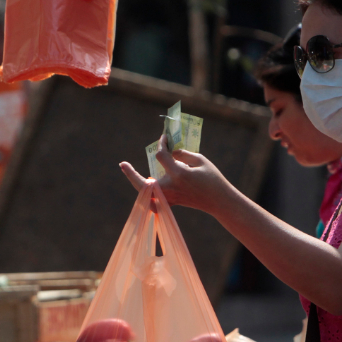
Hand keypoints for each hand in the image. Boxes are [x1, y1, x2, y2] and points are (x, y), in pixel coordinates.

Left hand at [119, 135, 234, 214]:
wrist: (219, 201)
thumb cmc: (212, 179)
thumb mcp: (200, 161)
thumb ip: (182, 154)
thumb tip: (169, 153)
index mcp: (179, 174)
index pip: (161, 156)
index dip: (161, 144)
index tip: (163, 138)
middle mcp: (170, 187)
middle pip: (143, 183)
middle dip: (131, 174)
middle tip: (122, 164)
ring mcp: (170, 197)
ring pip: (146, 194)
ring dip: (136, 182)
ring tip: (128, 170)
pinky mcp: (171, 203)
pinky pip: (153, 203)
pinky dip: (147, 197)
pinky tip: (143, 190)